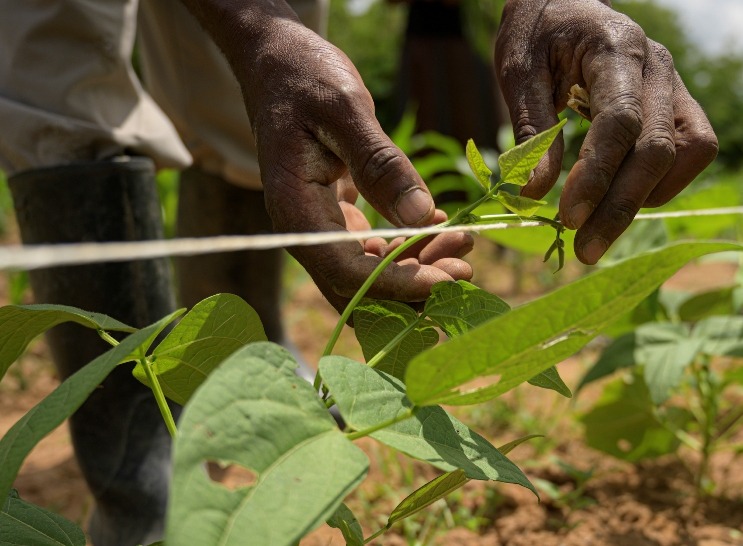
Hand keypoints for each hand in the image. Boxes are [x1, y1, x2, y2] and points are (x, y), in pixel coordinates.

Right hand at [178, 0, 471, 311]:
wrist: (277, 61)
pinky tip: (440, 225)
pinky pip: (372, 250)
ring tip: (463, 243)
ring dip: (417, 268)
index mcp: (294, 209)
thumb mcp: (347, 110)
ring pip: (370, 273)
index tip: (445, 280)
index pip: (345, 271)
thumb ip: (381, 164)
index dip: (396, 285)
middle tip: (465, 269)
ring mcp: (320, 227)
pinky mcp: (337, 219)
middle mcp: (303, 229)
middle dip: (413, 287)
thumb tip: (421, 216)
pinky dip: (408, 246)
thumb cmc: (306, 77)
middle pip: (358, 287)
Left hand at [495, 0, 718, 263]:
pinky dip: (663, 185)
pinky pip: (694, 151)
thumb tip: (536, 195)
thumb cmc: (537, 34)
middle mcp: (656, 65)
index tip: (568, 217)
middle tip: (584, 249)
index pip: (620, 121)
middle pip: (657, 149)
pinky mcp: (681, 104)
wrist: (564, 2)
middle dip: (620, 206)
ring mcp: (675, 84)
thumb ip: (532, 131)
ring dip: (646, 198)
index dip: (598, 175)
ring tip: (599, 223)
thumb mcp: (518, 73)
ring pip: (687, 153)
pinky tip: (622, 198)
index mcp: (615, 48)